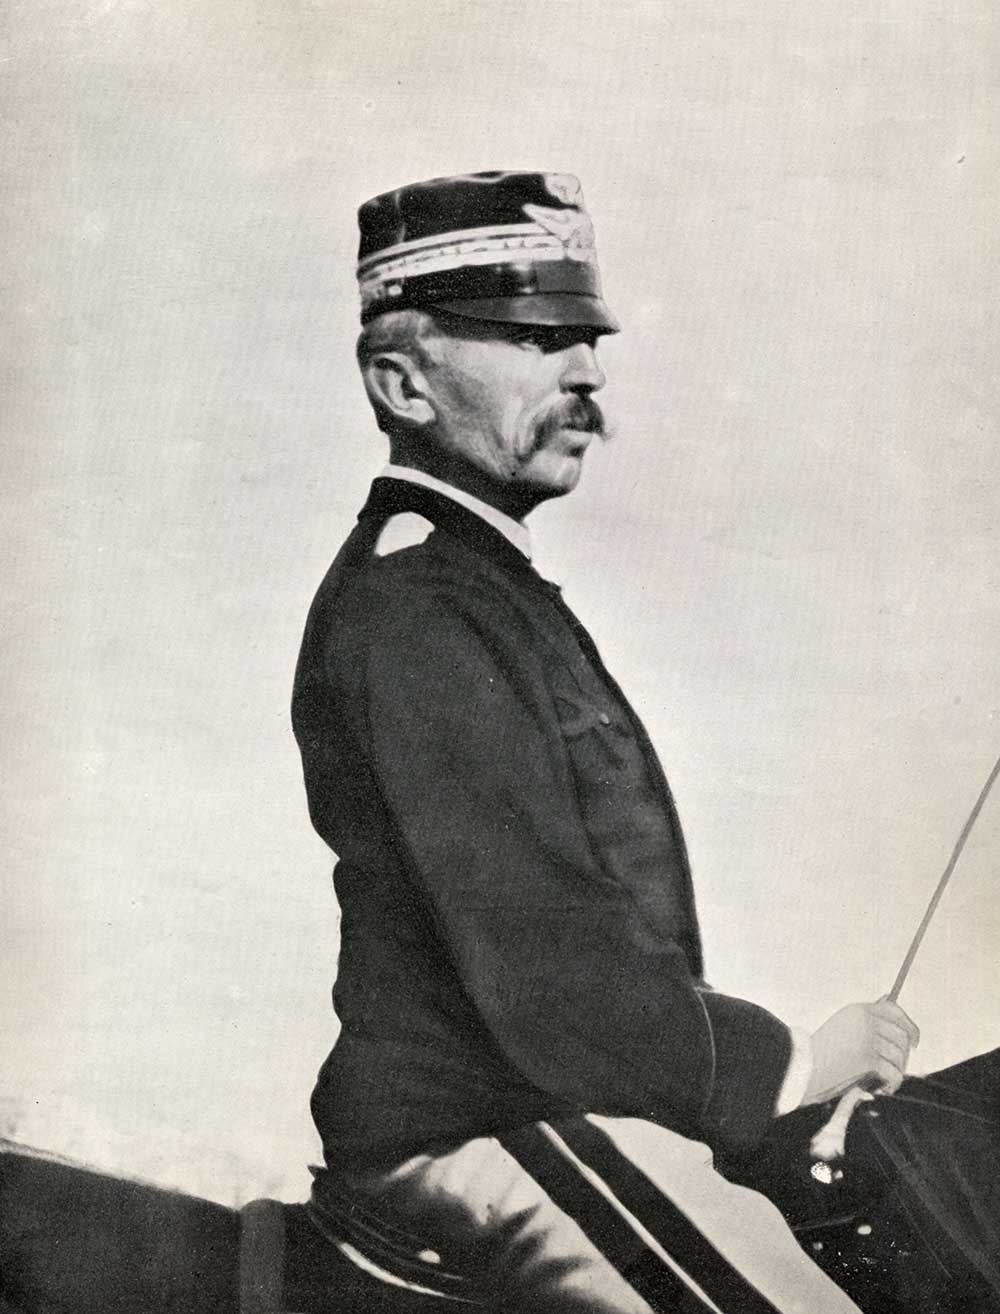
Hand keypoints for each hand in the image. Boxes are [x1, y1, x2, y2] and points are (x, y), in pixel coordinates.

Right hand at [802, 997, 919, 1105]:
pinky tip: (883, 1088)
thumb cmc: (821, 1051)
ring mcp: (867, 1038)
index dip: (909, 1026)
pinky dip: (892, 1084)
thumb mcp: (842, 1026)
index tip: (914, 1041)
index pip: (894, 1011)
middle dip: (904, 1055)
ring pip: (899, 1056)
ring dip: (897, 1072)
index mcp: (858, 1010)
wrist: (803, 1067)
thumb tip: (887, 999)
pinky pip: (893, 1072)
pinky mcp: (867, 1058)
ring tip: (886, 1082)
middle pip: (902, 1035)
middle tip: (896, 1070)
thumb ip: (865, 1018)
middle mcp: (865, 1020)